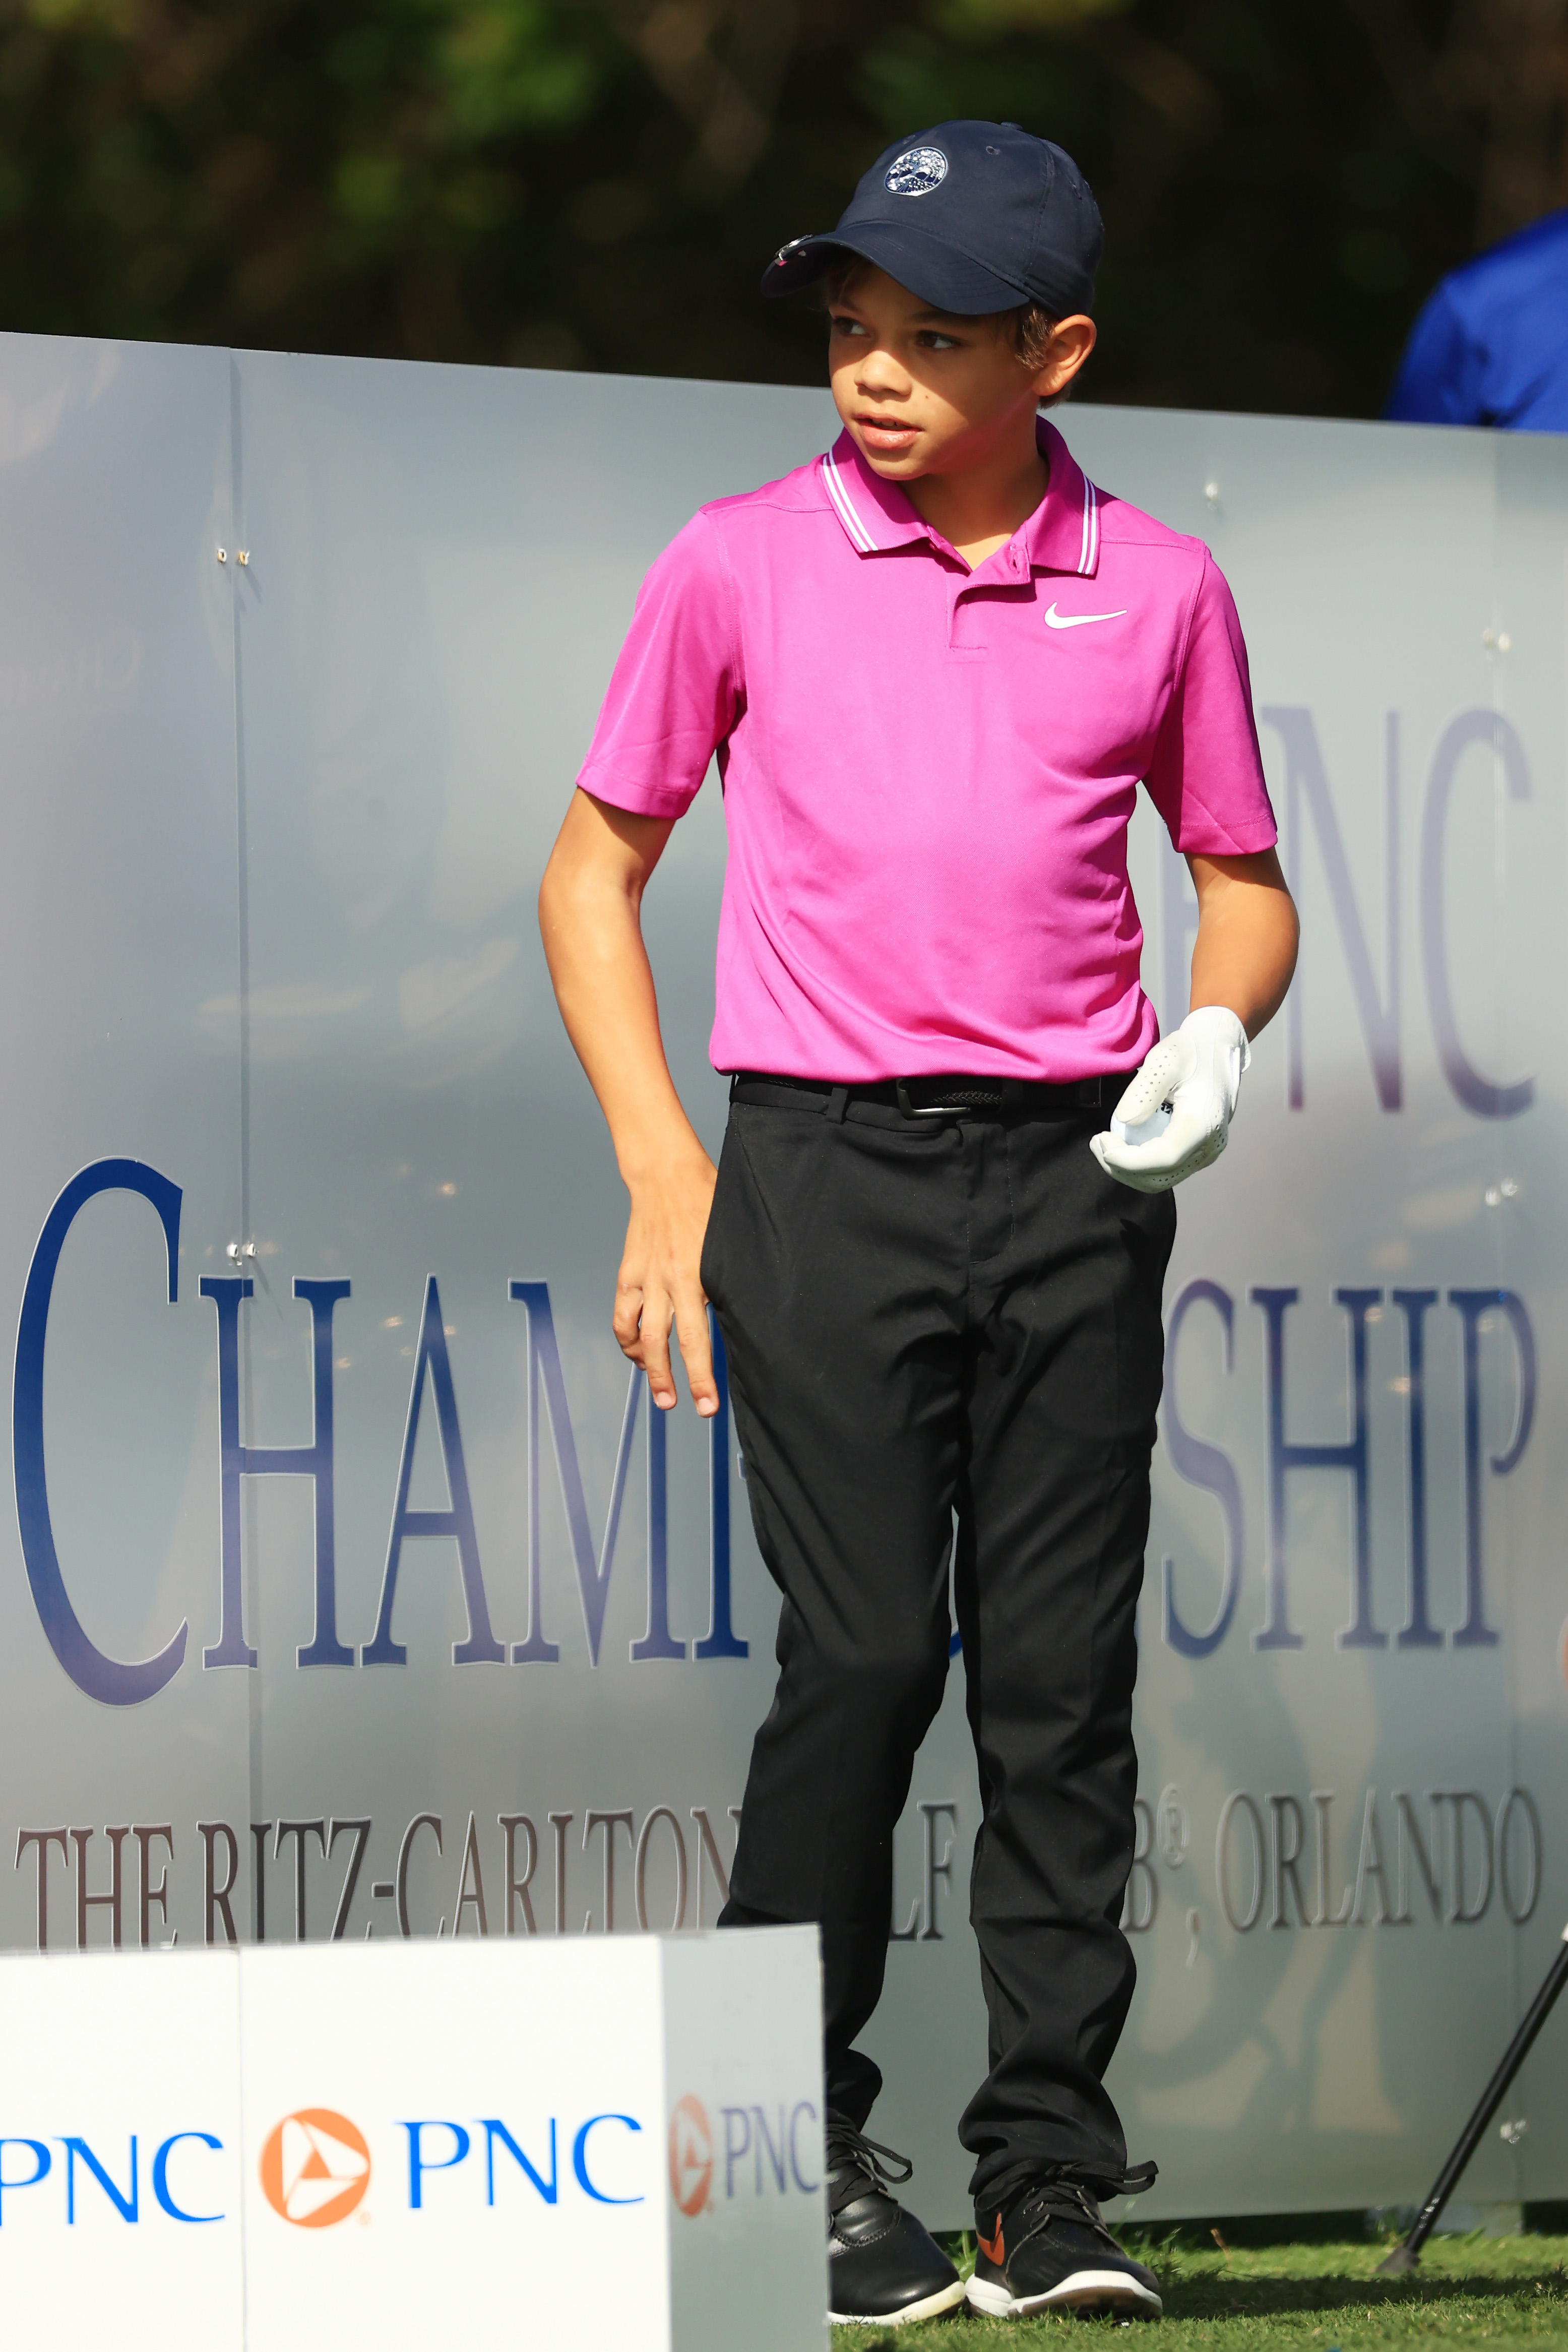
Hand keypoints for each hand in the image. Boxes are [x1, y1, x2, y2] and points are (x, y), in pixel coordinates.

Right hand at [612, 1146, 718, 1412]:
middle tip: (686, 1407)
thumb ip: (733, 1277)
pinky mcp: (628, 1273)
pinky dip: (628, 1339)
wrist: (666, 1175)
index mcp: (699, 1276)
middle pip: (669, 1344)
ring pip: (641, 1335)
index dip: (703, 1376)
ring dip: (649, 1368)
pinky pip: (622, 1315)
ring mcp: (645, 1279)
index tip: (708, 1405)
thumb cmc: (708, 1201)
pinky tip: (638, 1353)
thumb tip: (749, 1313)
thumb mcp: (731, 1240)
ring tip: (662, 1394)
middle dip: (677, 1381)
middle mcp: (669, 1281)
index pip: (700, 1338)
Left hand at [1090, 1006, 1249, 1192]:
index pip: (1163, 1158)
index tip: (1101, 1141)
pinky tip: (1123, 1145)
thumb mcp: (1165, 1059)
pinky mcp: (1200, 1152)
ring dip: (1128, 1170)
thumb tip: (1125, 1121)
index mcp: (1204, 1123)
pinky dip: (1140, 1166)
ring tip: (1105, 1144)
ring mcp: (1207, 1152)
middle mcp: (1210, 1145)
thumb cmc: (1191, 1050)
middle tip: (1096, 1142)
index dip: (1127, 1160)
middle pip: (1159, 1178)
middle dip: (1121, 1168)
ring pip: (1161, 1180)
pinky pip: (1166, 1172)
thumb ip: (1145, 1090)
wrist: (1217, 1048)